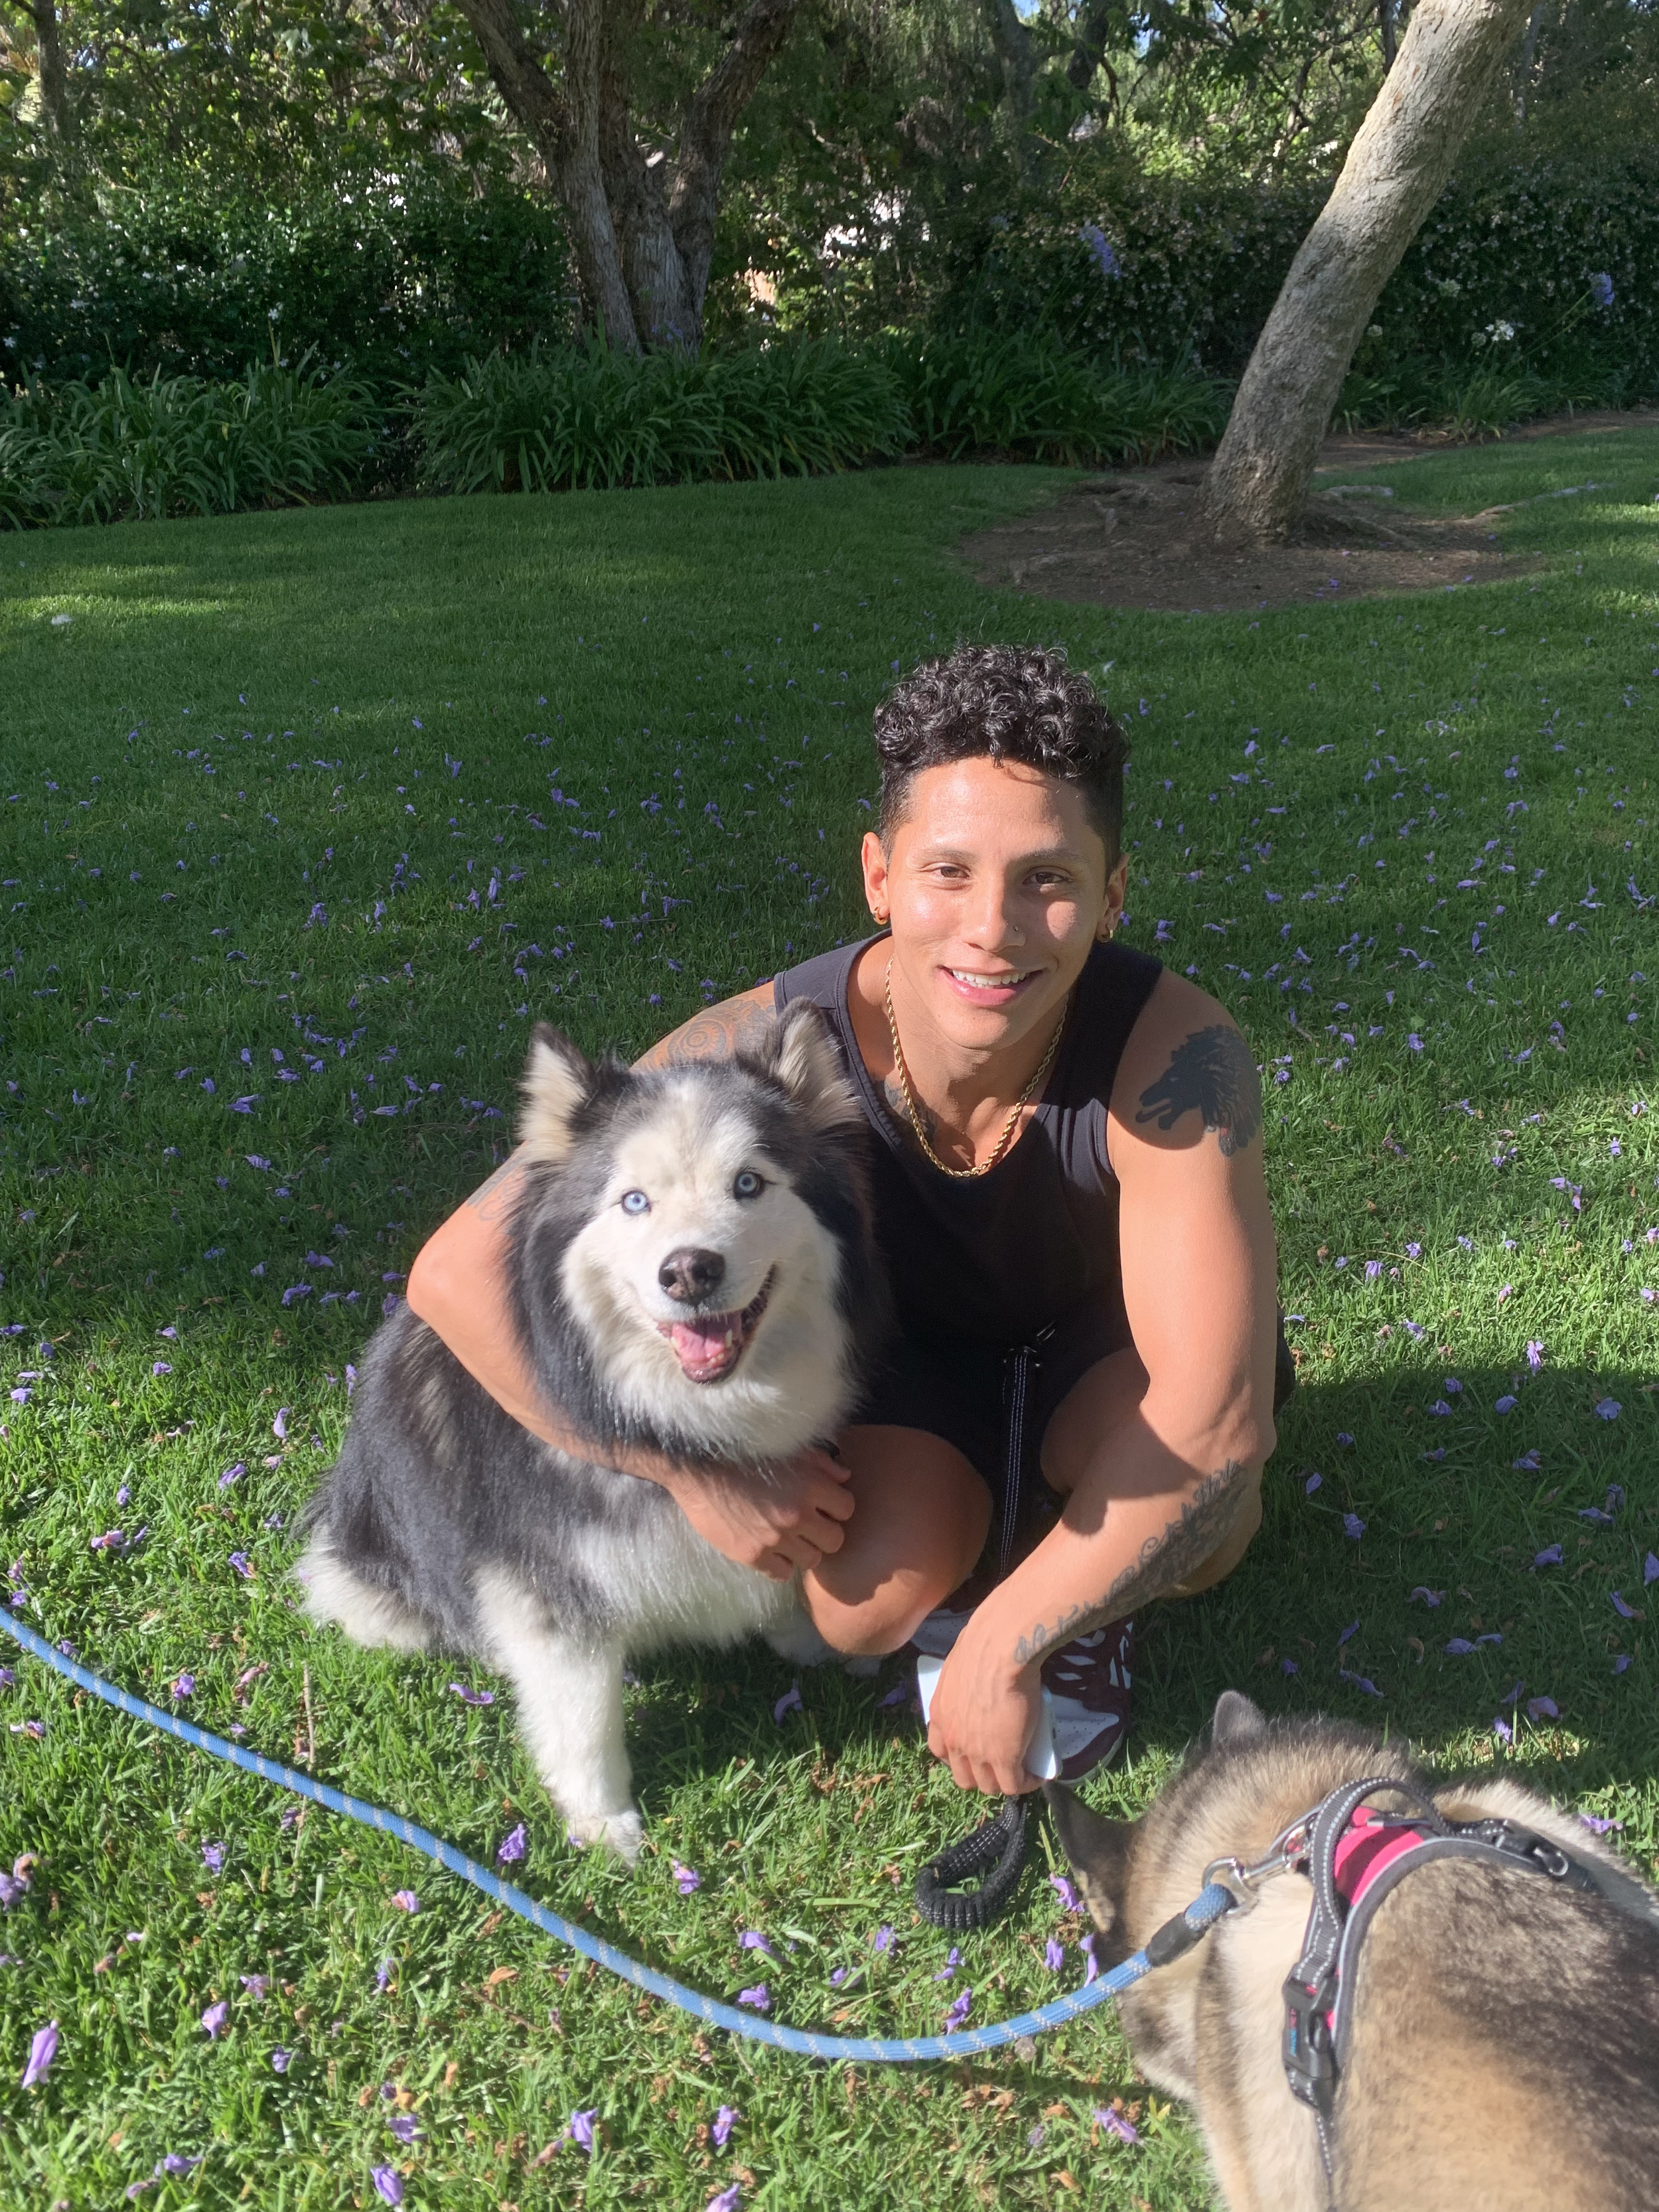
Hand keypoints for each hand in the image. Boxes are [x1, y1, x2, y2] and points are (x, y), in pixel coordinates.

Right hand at [666, 1448, 853, 1579]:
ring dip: (803, 1550)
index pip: (847, 1509)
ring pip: (812, 1560)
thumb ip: (820, 1464)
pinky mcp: (753, 1555)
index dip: (835, 1508)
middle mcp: (798, 1514)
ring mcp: (775, 1537)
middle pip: (835, 1540)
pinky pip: (782, 1573)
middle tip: (808, 1526)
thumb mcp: (787, 1449)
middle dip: (824, 1533)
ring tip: (788, 1539)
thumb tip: (845, 1477)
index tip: (822, 1506)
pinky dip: (780, 1565)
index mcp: (810, 1485)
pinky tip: (770, 1550)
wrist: (696, 1467)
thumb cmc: (743, 1452)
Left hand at [926, 1611, 1044, 1796]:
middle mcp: (954, 1739)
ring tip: (1020, 1770)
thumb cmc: (985, 1645)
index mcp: (940, 1715)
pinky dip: (1026, 1783)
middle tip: (999, 1763)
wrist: (1001, 1648)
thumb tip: (978, 1679)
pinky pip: (1014, 1785)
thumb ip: (963, 1684)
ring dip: (1004, 1782)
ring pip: (988, 1786)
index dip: (957, 1756)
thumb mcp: (961, 1667)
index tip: (972, 1750)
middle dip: (980, 1775)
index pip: (939, 1751)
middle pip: (964, 1777)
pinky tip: (1037, 1774)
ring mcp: (977, 1753)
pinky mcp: (1004, 1758)